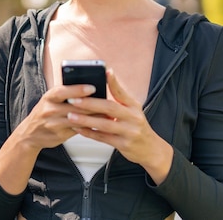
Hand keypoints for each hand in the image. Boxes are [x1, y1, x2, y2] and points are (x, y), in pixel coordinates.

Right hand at [13, 83, 99, 152]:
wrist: (30, 133)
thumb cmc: (45, 112)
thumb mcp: (50, 99)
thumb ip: (66, 95)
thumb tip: (90, 89)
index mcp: (48, 97)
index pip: (63, 91)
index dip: (78, 89)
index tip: (92, 87)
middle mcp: (49, 110)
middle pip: (73, 107)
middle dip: (91, 105)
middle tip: (108, 102)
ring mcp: (53, 124)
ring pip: (77, 120)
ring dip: (93, 117)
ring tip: (107, 114)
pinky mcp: (59, 136)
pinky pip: (77, 130)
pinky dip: (88, 127)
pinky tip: (99, 124)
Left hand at [65, 69, 172, 184]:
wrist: (151, 149)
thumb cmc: (137, 126)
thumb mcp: (133, 109)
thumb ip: (120, 96)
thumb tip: (107, 76)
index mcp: (134, 106)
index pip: (122, 92)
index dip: (113, 82)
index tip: (104, 72)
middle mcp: (133, 118)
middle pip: (110, 108)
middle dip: (89, 103)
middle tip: (73, 99)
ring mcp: (129, 132)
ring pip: (104, 125)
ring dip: (86, 120)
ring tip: (71, 116)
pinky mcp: (124, 145)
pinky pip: (103, 138)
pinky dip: (90, 133)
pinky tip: (78, 129)